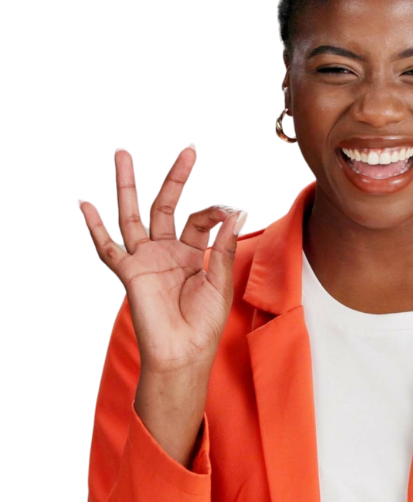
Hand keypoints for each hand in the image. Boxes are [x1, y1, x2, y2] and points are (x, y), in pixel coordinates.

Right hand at [78, 142, 247, 373]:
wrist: (183, 353)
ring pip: (132, 214)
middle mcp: (167, 251)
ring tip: (122, 152)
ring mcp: (146, 258)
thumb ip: (224, 246)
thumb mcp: (221, 281)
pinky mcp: (129, 271)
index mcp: (193, 253)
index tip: (229, 209)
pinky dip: (94, 226)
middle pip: (165, 205)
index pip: (200, 219)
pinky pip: (107, 246)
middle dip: (174, 177)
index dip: (214, 211)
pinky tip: (84, 203)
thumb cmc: (204, 324)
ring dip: (127, 184)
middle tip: (187, 148)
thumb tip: (237, 209)